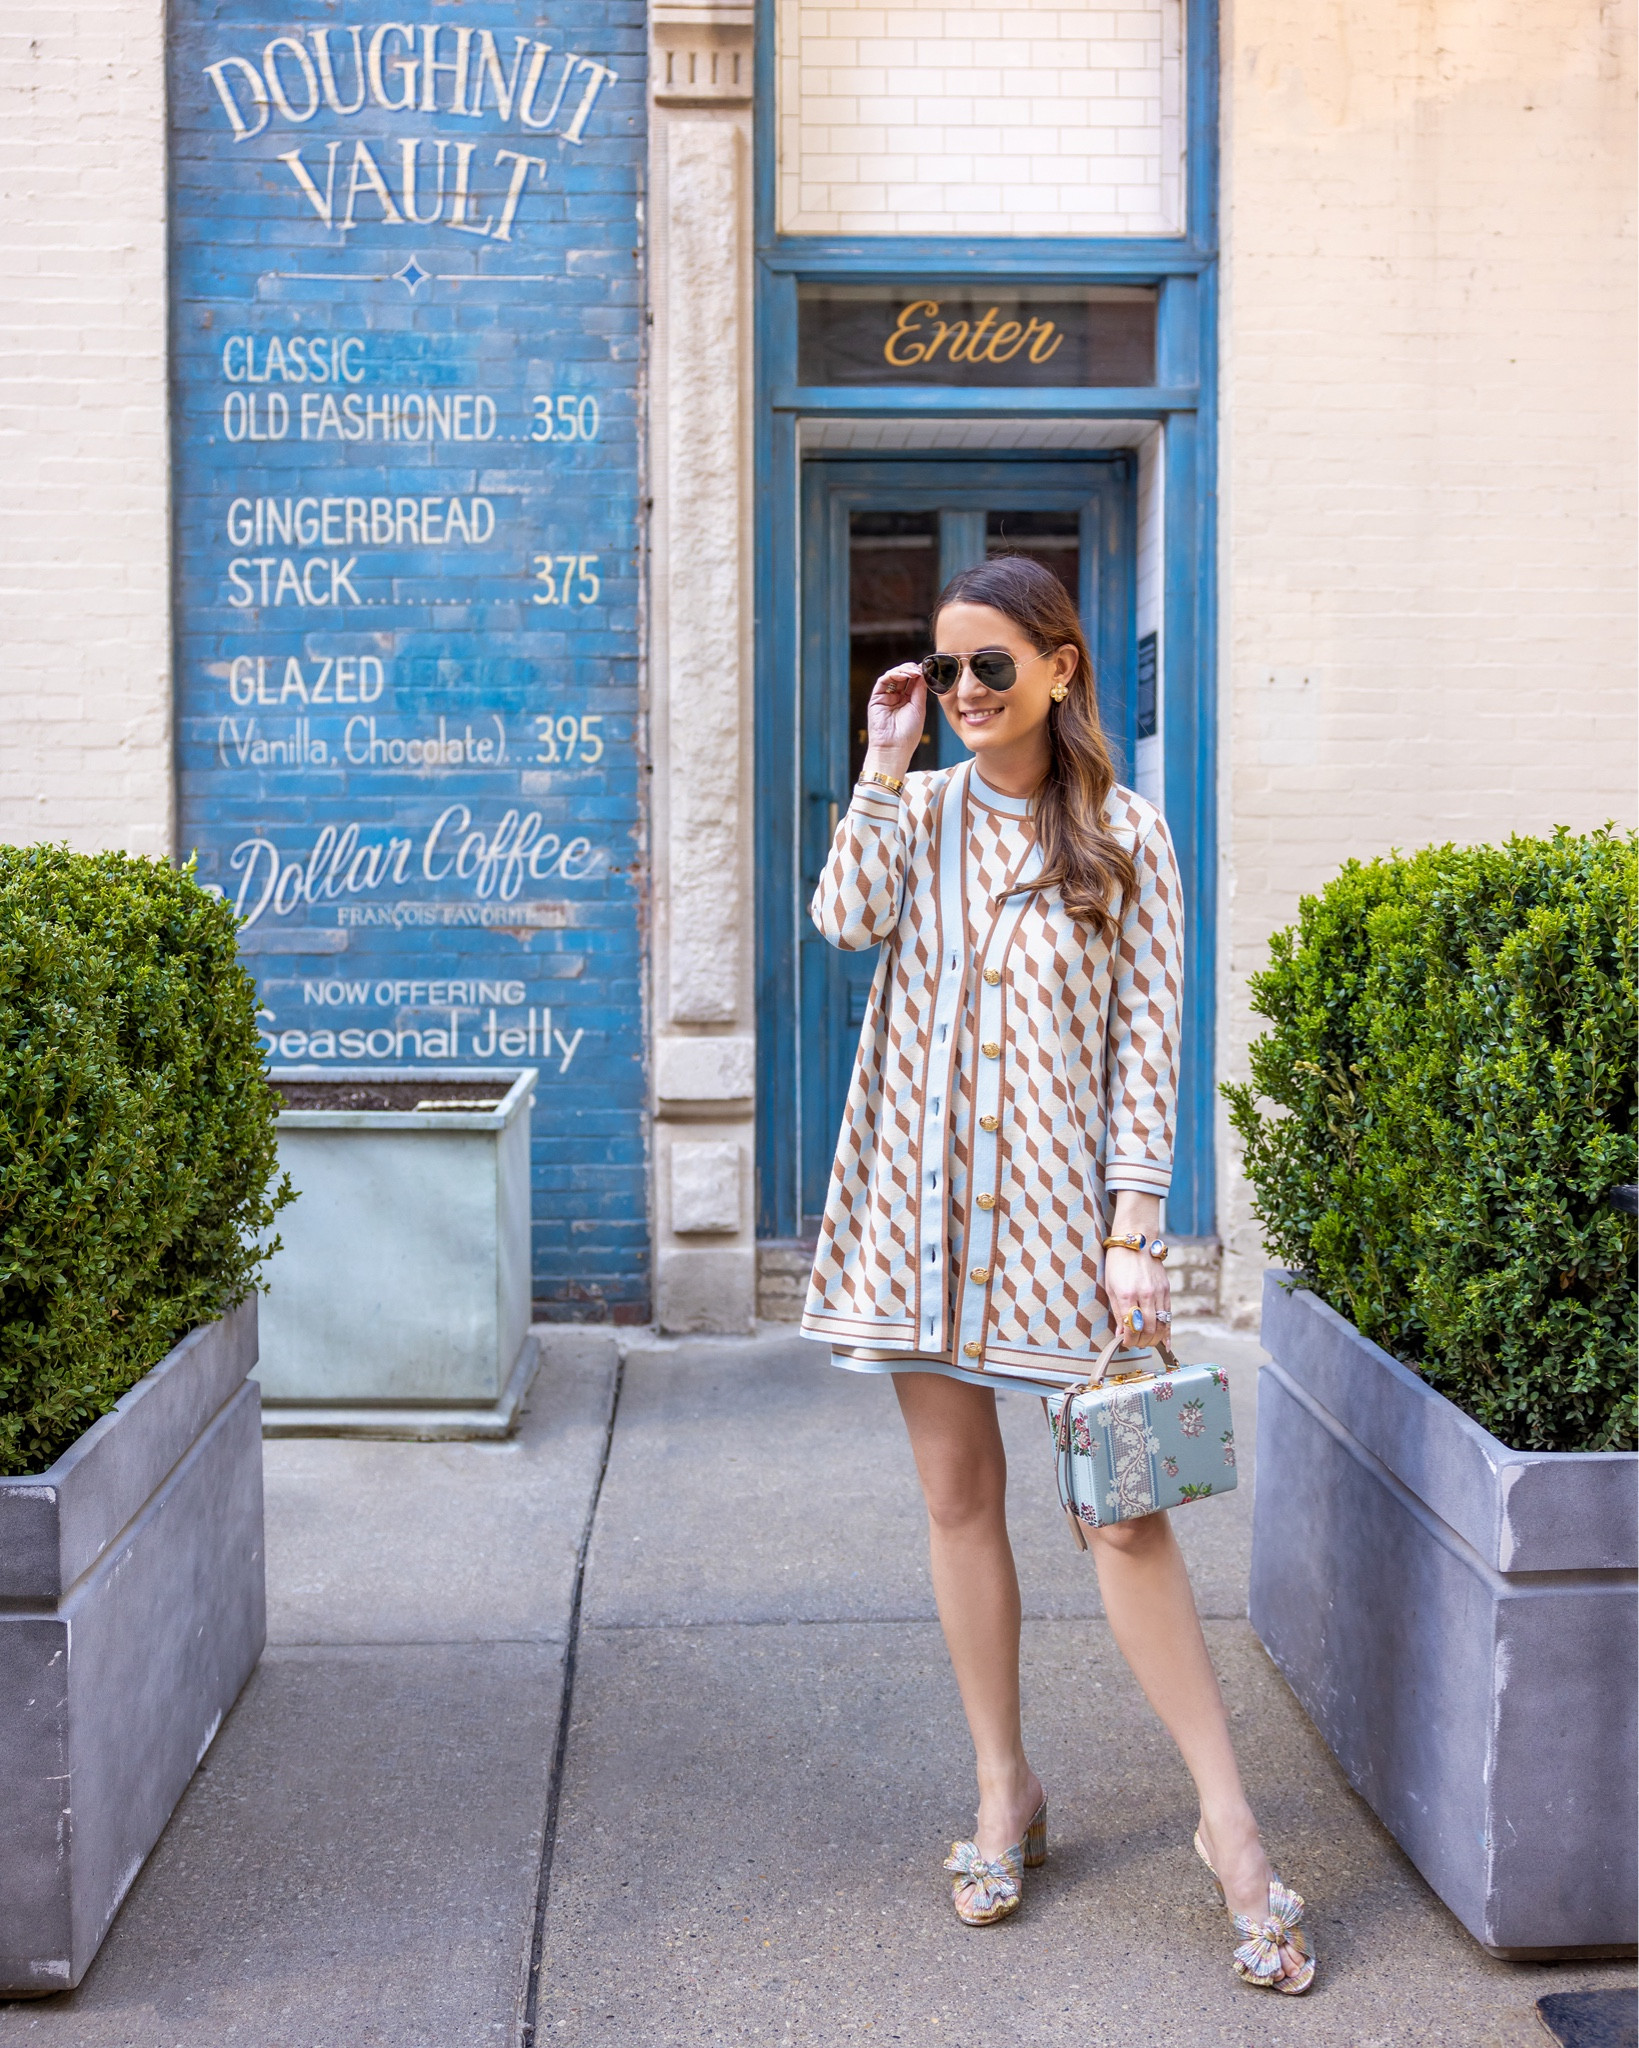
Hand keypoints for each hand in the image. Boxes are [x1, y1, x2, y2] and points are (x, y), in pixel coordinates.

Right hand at [863, 661, 925, 777]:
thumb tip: (923, 672)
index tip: (929, 668)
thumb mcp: (918, 708)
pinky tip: (904, 675)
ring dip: (904, 670)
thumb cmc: (908, 733)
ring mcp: (885, 697)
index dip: (920, 673)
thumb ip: (919, 689)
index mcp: (908, 701)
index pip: (913, 681)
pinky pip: (883, 681)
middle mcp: (896, 697)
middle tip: (921, 668)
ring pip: (893, 675)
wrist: (894, 748)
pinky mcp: (876, 698)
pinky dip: (894, 674)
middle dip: (912, 669)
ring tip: (914, 672)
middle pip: (903, 676)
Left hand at [1102, 1246, 1170, 1346]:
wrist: (1135, 1242)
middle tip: (1135, 1344)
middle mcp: (1145, 1294)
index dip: (1129, 1340)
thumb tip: (1121, 1334)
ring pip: (1160, 1325)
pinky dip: (1167, 1331)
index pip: (1131, 1327)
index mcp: (1127, 1294)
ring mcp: (1158, 1292)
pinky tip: (1165, 1343)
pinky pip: (1169, 1315)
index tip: (1125, 1343)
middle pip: (1148, 1329)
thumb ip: (1117, 1312)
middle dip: (1141, 1342)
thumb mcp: (1110, 1287)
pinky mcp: (1167, 1290)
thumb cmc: (1118, 1264)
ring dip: (1154, 1339)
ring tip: (1146, 1343)